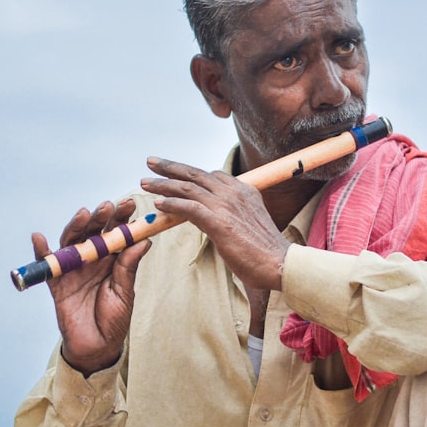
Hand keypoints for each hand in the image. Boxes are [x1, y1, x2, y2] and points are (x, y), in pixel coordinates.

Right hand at [33, 199, 149, 374]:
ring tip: (83, 214)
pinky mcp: (56, 283)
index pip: (116, 232)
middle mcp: (92, 259)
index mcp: (112, 259)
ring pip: (72, 241)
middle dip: (100, 217)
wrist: (97, 347)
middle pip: (93, 231)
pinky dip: (40, 252)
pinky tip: (39, 238)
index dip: (122, 218)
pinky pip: (46, 265)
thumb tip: (143, 240)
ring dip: (76, 226)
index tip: (130, 204)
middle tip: (108, 206)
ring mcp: (73, 269)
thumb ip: (128, 267)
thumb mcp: (124, 292)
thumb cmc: (114, 319)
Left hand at [141, 158, 289, 289]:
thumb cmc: (266, 251)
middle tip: (151, 162)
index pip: (211, 175)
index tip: (173, 171)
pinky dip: (171, 204)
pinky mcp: (219, 222)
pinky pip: (188, 207)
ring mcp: (226, 206)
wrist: (281, 264)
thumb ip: (232, 216)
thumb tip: (217, 220)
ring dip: (163, 184)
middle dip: (170, 167)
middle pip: (195, 174)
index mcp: (244, 190)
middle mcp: (234, 192)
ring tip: (145, 183)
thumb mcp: (249, 224)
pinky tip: (158, 205)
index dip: (189, 173)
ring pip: (187, 188)